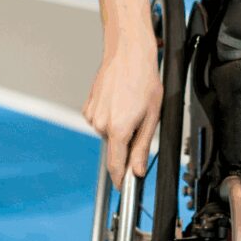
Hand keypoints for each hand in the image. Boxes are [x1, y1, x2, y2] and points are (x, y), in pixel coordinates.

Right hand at [83, 39, 161, 181]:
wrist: (128, 54)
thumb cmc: (144, 79)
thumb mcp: (152, 116)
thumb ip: (142, 146)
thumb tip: (137, 170)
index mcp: (118, 129)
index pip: (115, 165)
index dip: (119, 178)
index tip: (122, 186)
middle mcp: (101, 124)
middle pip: (114, 147)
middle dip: (126, 141)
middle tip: (140, 120)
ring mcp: (92, 114)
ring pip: (107, 133)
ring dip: (117, 127)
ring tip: (130, 106)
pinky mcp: (88, 106)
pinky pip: (100, 120)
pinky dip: (109, 116)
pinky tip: (119, 101)